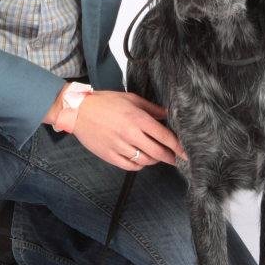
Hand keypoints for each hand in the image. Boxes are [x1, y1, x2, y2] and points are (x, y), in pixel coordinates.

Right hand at [71, 90, 187, 170]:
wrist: (78, 111)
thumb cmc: (104, 102)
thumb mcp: (130, 99)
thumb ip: (151, 108)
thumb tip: (167, 114)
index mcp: (137, 119)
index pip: (164, 136)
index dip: (178, 147)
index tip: (187, 153)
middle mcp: (130, 134)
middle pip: (157, 152)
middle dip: (170, 157)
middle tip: (176, 159)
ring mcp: (119, 146)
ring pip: (145, 161)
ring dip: (154, 160)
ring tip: (156, 156)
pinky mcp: (110, 155)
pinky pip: (130, 166)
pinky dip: (139, 165)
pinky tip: (140, 159)